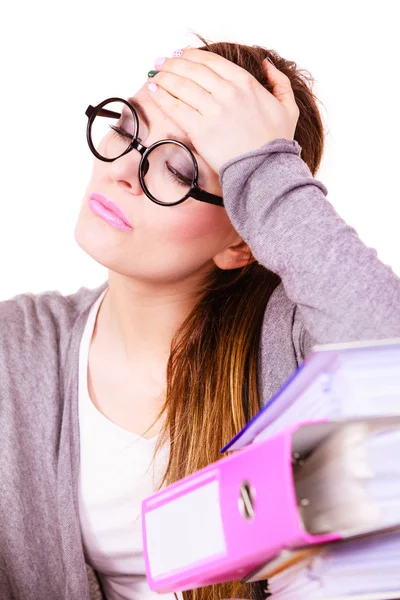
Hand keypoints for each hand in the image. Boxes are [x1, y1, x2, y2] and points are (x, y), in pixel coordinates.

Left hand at [147, 48, 299, 172]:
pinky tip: (153, 90)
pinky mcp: (200, 130)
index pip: (211, 61)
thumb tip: (267, 65)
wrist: (265, 170)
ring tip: (154, 75)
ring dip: (164, 77)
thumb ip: (279, 82)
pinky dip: (161, 96)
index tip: (180, 55)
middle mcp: (227, 93)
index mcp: (245, 83)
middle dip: (173, 64)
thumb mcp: (288, 108)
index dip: (191, 55)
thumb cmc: (276, 143)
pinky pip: (175, 108)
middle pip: (192, 70)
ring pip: (181, 85)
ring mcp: (212, 111)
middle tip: (161, 63)